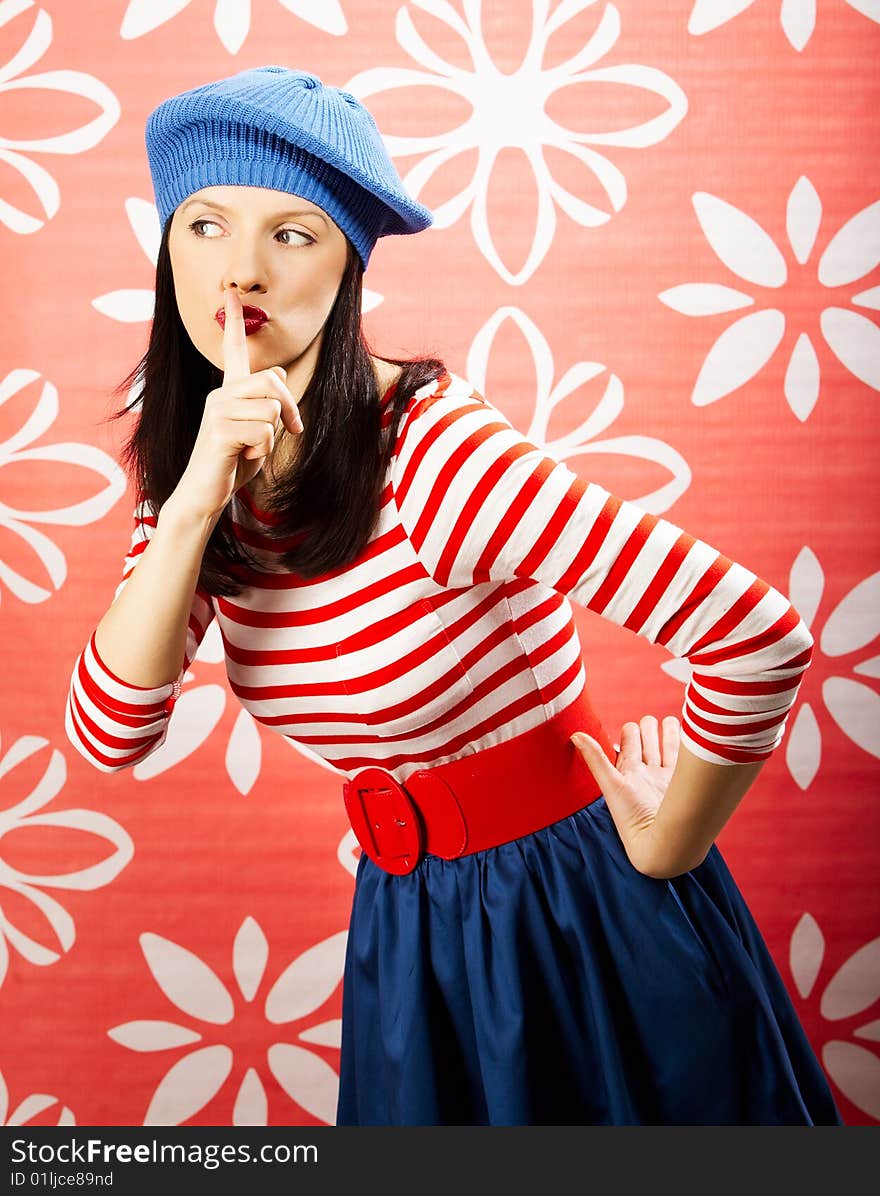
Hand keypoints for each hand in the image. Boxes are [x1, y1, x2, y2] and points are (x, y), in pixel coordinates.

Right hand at [170, 287, 303, 520]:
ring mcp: (216, 411)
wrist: (205, 494)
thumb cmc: (233, 464)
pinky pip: (263, 433)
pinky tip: (242, 458)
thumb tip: (279, 375)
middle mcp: (219, 394)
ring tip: (251, 449)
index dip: (234, 322)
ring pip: (270, 410)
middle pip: (273, 381)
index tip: (231, 292)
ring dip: (272, 436)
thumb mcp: (258, 431)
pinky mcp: (218, 431)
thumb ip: (268, 406)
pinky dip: (262, 451)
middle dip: (290, 408)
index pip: (233, 351)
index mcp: (228, 392)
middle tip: (294, 430)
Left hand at [571, 715, 680, 875]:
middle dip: (650, 728)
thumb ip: (596, 759)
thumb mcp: (612, 785)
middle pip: (648, 740)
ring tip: (670, 722)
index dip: (630, 731)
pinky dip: (685, 745)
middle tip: (651, 723)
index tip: (632, 729)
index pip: (629, 741)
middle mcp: (646, 772)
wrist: (662, 844)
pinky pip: (683, 758)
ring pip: (667, 746)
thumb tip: (574, 734)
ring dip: (669, 732)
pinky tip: (689, 735)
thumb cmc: (631, 819)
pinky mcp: (682, 784)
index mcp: (627, 771)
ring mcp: (665, 777)